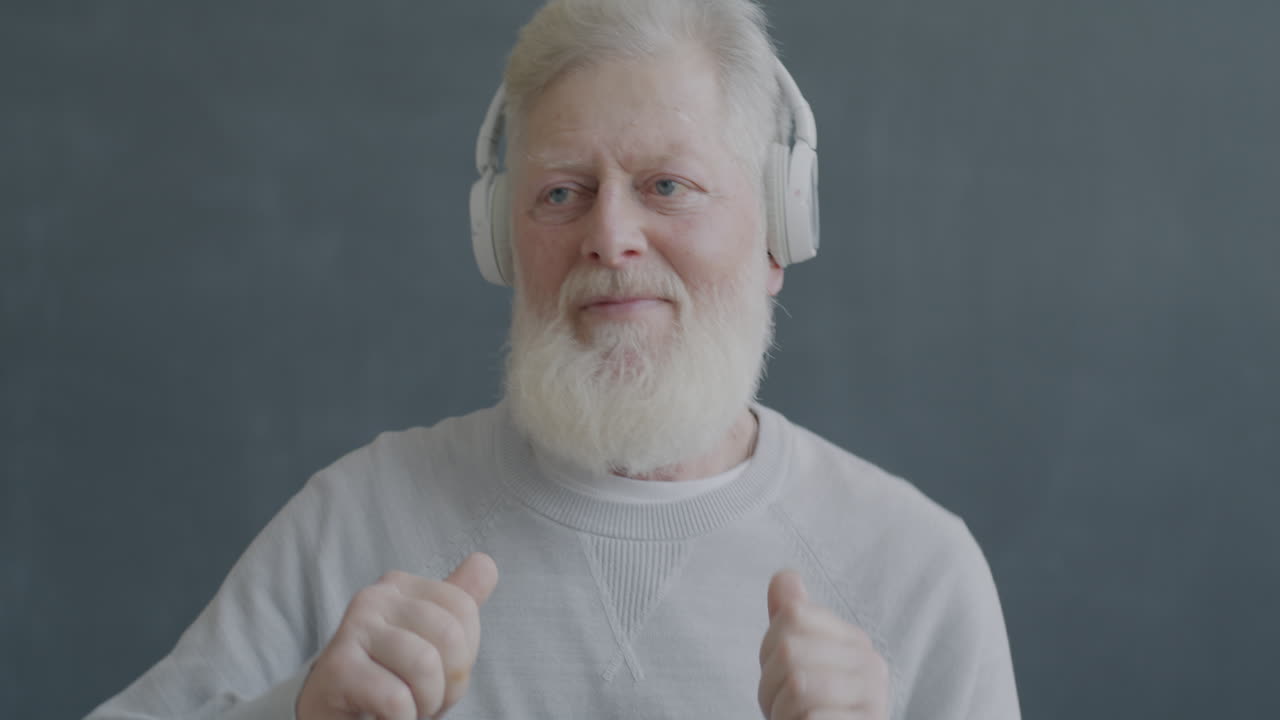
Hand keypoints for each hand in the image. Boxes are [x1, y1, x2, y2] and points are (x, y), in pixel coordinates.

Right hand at [296, 552, 498, 719]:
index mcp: (400, 585)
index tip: (439, 675)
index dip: (464, 655)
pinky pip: (396, 698)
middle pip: (450, 635)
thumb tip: (486, 563)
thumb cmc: (388, 678)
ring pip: (425, 665)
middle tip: (425, 699)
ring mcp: (353, 628)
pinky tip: (386, 718)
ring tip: (407, 709)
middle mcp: (374, 597)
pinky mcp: (338, 668)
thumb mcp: (428, 639)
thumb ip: (457, 602)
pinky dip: (402, 719)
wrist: (331, 715)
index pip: (464, 608)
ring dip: (425, 704)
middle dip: (449, 683)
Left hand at [757, 570, 888, 719]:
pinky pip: (811, 718)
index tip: (782, 679)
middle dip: (769, 687)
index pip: (791, 616)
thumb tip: (785, 577)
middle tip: (785, 709)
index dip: (769, 652)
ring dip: (780, 712)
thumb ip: (792, 622)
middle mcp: (872, 667)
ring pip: (798, 683)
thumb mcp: (795, 665)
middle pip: (789, 649)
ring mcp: (873, 702)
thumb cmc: (810, 716)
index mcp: (855, 642)